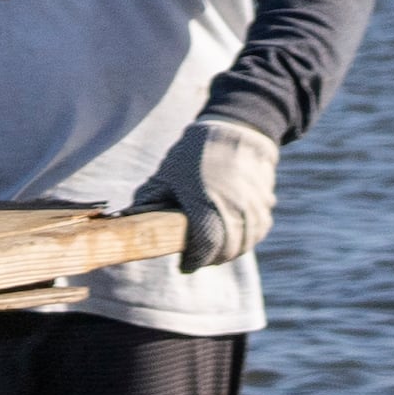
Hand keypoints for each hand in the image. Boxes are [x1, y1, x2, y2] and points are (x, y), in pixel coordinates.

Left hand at [144, 116, 278, 270]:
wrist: (237, 128)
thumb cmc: (195, 153)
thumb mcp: (165, 176)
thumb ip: (149, 202)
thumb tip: (128, 221)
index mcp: (206, 209)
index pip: (203, 251)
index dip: (192, 262)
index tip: (184, 265)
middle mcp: (234, 213)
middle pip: (226, 252)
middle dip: (210, 258)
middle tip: (198, 258)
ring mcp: (253, 209)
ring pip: (245, 243)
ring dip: (229, 250)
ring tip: (214, 249)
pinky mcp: (266, 204)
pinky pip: (258, 229)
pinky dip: (247, 236)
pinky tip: (234, 234)